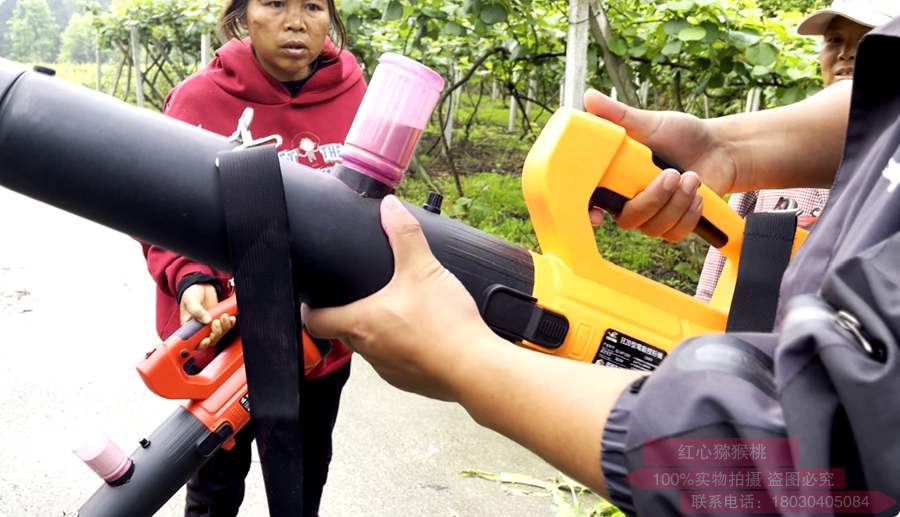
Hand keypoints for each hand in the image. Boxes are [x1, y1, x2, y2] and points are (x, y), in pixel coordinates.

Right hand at [179, 283, 235, 349]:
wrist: (201, 285)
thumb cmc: (191, 293)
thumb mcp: (190, 300)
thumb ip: (197, 311)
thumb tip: (206, 321)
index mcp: (189, 327)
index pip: (195, 342)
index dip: (202, 344)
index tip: (207, 339)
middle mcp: (200, 328)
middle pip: (210, 340)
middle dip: (216, 333)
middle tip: (216, 322)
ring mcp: (210, 325)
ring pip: (220, 334)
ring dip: (224, 327)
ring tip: (224, 316)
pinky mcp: (219, 319)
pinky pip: (226, 326)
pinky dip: (230, 323)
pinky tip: (230, 317)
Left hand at [303, 195, 493, 400]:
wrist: (475, 368)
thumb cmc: (444, 324)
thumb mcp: (423, 268)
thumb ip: (404, 234)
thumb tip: (389, 207)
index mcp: (360, 323)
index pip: (315, 322)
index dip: (310, 309)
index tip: (314, 299)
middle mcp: (368, 351)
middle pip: (344, 332)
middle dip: (349, 314)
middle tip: (362, 294)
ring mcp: (389, 370)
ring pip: (372, 348)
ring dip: (378, 331)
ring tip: (398, 310)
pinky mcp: (410, 380)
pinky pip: (397, 362)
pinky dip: (403, 347)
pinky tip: (423, 333)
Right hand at [584, 89, 737, 241]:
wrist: (718, 148)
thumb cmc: (680, 135)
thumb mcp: (649, 123)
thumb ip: (618, 116)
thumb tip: (589, 98)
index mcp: (616, 178)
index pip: (592, 202)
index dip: (589, 213)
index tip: (597, 215)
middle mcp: (630, 201)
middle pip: (627, 219)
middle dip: (653, 199)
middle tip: (673, 174)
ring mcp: (652, 215)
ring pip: (653, 227)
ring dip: (677, 203)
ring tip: (692, 178)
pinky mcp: (673, 225)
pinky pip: (674, 234)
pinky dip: (689, 214)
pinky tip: (697, 195)